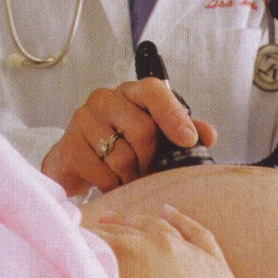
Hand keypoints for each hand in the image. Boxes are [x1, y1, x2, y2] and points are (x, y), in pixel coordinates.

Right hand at [41, 80, 216, 196]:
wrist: (80, 163)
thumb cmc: (124, 146)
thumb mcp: (158, 138)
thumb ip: (185, 133)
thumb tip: (208, 135)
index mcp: (133, 93)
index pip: (154, 92)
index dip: (173, 116)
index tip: (188, 139)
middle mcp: (106, 99)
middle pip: (142, 130)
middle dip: (150, 158)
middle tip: (146, 168)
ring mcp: (84, 120)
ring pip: (122, 156)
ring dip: (131, 175)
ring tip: (127, 175)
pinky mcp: (69, 146)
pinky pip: (103, 173)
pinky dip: (112, 184)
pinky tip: (109, 180)